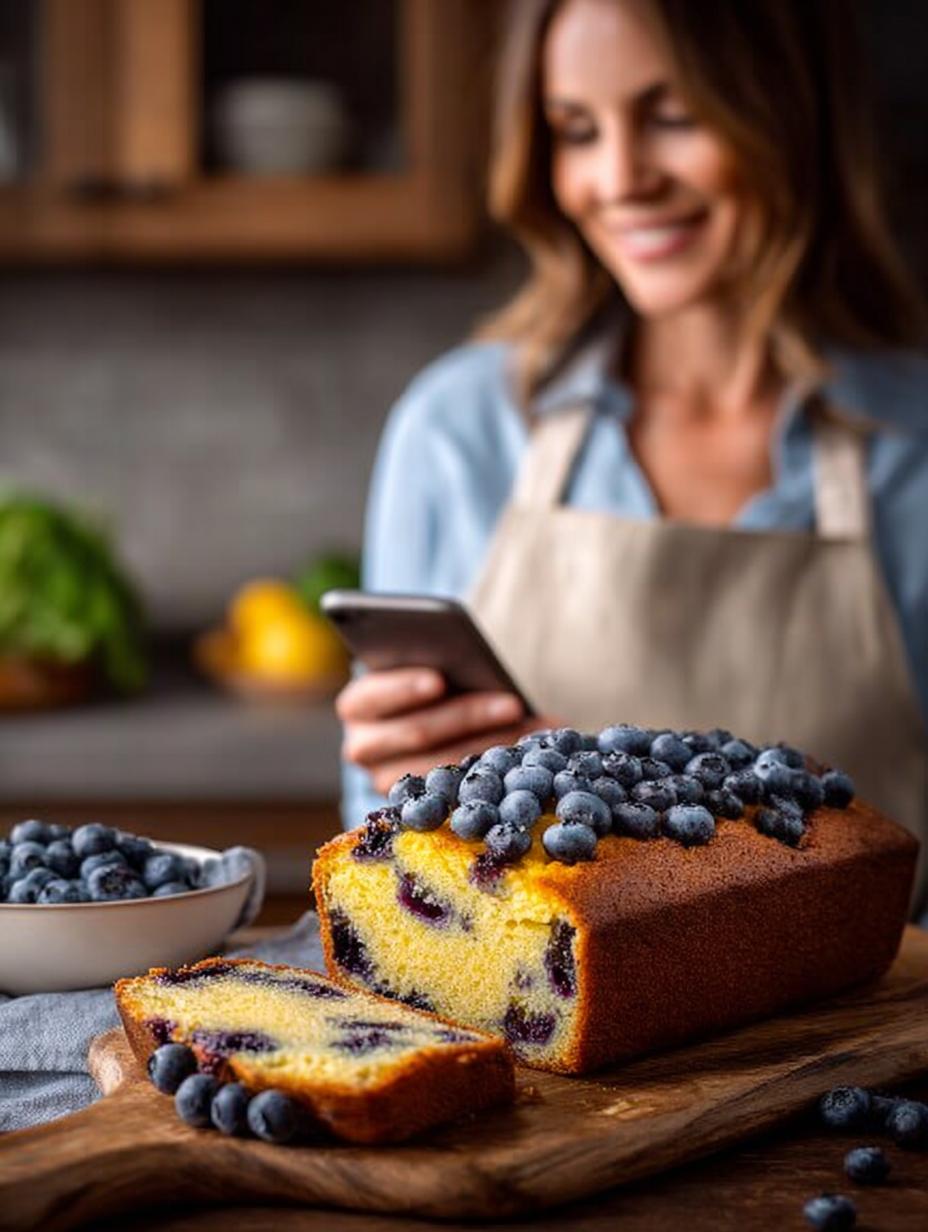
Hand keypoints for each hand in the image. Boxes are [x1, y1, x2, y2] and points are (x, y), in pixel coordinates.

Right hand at [336, 667, 557, 796]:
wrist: (426, 718)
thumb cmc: (431, 681)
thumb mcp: (428, 665)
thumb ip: (440, 663)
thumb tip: (477, 662)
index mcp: (357, 704)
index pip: (372, 696)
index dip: (404, 688)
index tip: (439, 680)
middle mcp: (363, 746)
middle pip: (417, 732)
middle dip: (468, 715)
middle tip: (513, 703)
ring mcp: (387, 780)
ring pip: (441, 767)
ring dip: (492, 745)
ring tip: (534, 730)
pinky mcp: (418, 805)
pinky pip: (459, 791)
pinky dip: (497, 770)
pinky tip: (530, 758)